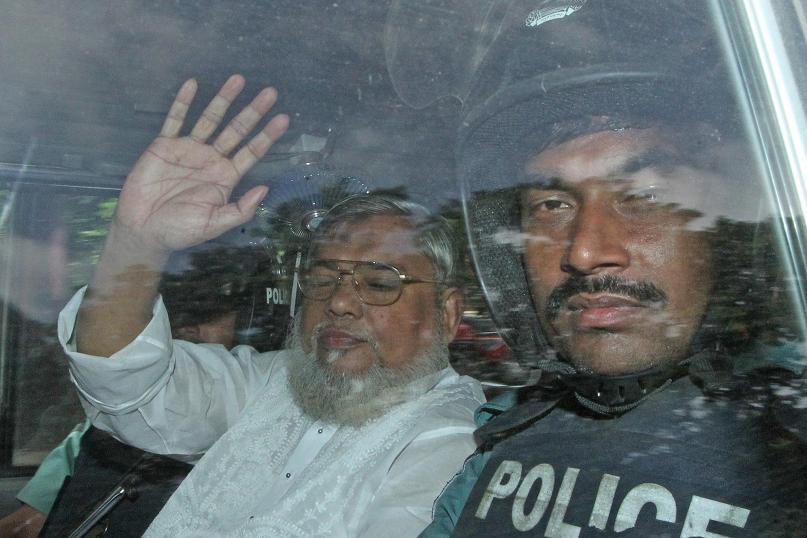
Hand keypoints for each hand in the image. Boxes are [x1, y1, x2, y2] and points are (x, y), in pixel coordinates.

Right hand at [114, 74, 288, 252]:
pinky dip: (183, 102)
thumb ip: (240, 210)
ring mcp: (188, 150)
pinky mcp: (164, 145)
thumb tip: (265, 189)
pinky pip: (175, 119)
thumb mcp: (214, 224)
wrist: (143, 230)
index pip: (251, 151)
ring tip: (238, 79)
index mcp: (226, 177)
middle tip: (270, 92)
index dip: (267, 135)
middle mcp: (211, 159)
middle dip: (253, 112)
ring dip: (223, 100)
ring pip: (210, 119)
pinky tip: (193, 84)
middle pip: (236, 130)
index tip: (283, 118)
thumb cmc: (180, 231)